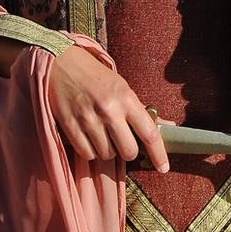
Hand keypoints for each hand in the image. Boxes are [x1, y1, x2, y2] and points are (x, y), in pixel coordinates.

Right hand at [47, 45, 168, 171]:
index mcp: (126, 99)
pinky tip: (89, 138)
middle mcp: (109, 110)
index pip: (149, 133)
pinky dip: (90, 152)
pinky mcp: (70, 126)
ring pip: (107, 155)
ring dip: (107, 150)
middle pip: (128, 151)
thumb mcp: (123, 88)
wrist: (62, 64)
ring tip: (103, 135)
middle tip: (123, 142)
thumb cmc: (97, 77)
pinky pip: (86, 154)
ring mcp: (88, 119)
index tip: (163, 167)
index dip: (159, 153)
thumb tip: (168, 126)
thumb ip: (143, 110)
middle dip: (128, 152)